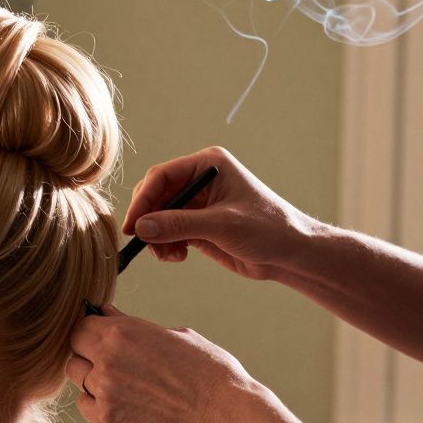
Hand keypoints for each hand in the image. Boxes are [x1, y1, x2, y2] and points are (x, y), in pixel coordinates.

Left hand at [66, 306, 262, 422]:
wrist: (223, 414)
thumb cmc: (207, 370)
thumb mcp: (174, 334)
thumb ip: (133, 326)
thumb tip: (107, 314)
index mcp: (122, 331)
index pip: (80, 325)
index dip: (89, 331)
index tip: (100, 338)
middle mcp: (107, 358)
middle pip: (73, 351)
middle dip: (87, 353)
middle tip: (111, 362)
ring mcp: (105, 390)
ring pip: (77, 378)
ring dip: (92, 378)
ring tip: (122, 383)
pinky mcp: (107, 419)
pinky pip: (85, 405)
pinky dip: (96, 403)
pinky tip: (121, 402)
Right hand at [124, 147, 320, 280]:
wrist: (290, 253)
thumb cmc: (268, 229)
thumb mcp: (222, 225)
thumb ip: (180, 224)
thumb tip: (141, 227)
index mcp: (208, 165)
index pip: (161, 176)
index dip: (143, 200)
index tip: (132, 226)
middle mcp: (199, 180)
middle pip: (155, 195)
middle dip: (149, 221)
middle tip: (147, 244)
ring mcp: (196, 203)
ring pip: (157, 216)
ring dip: (156, 237)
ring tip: (170, 256)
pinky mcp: (196, 224)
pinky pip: (166, 231)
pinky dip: (165, 246)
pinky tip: (178, 257)